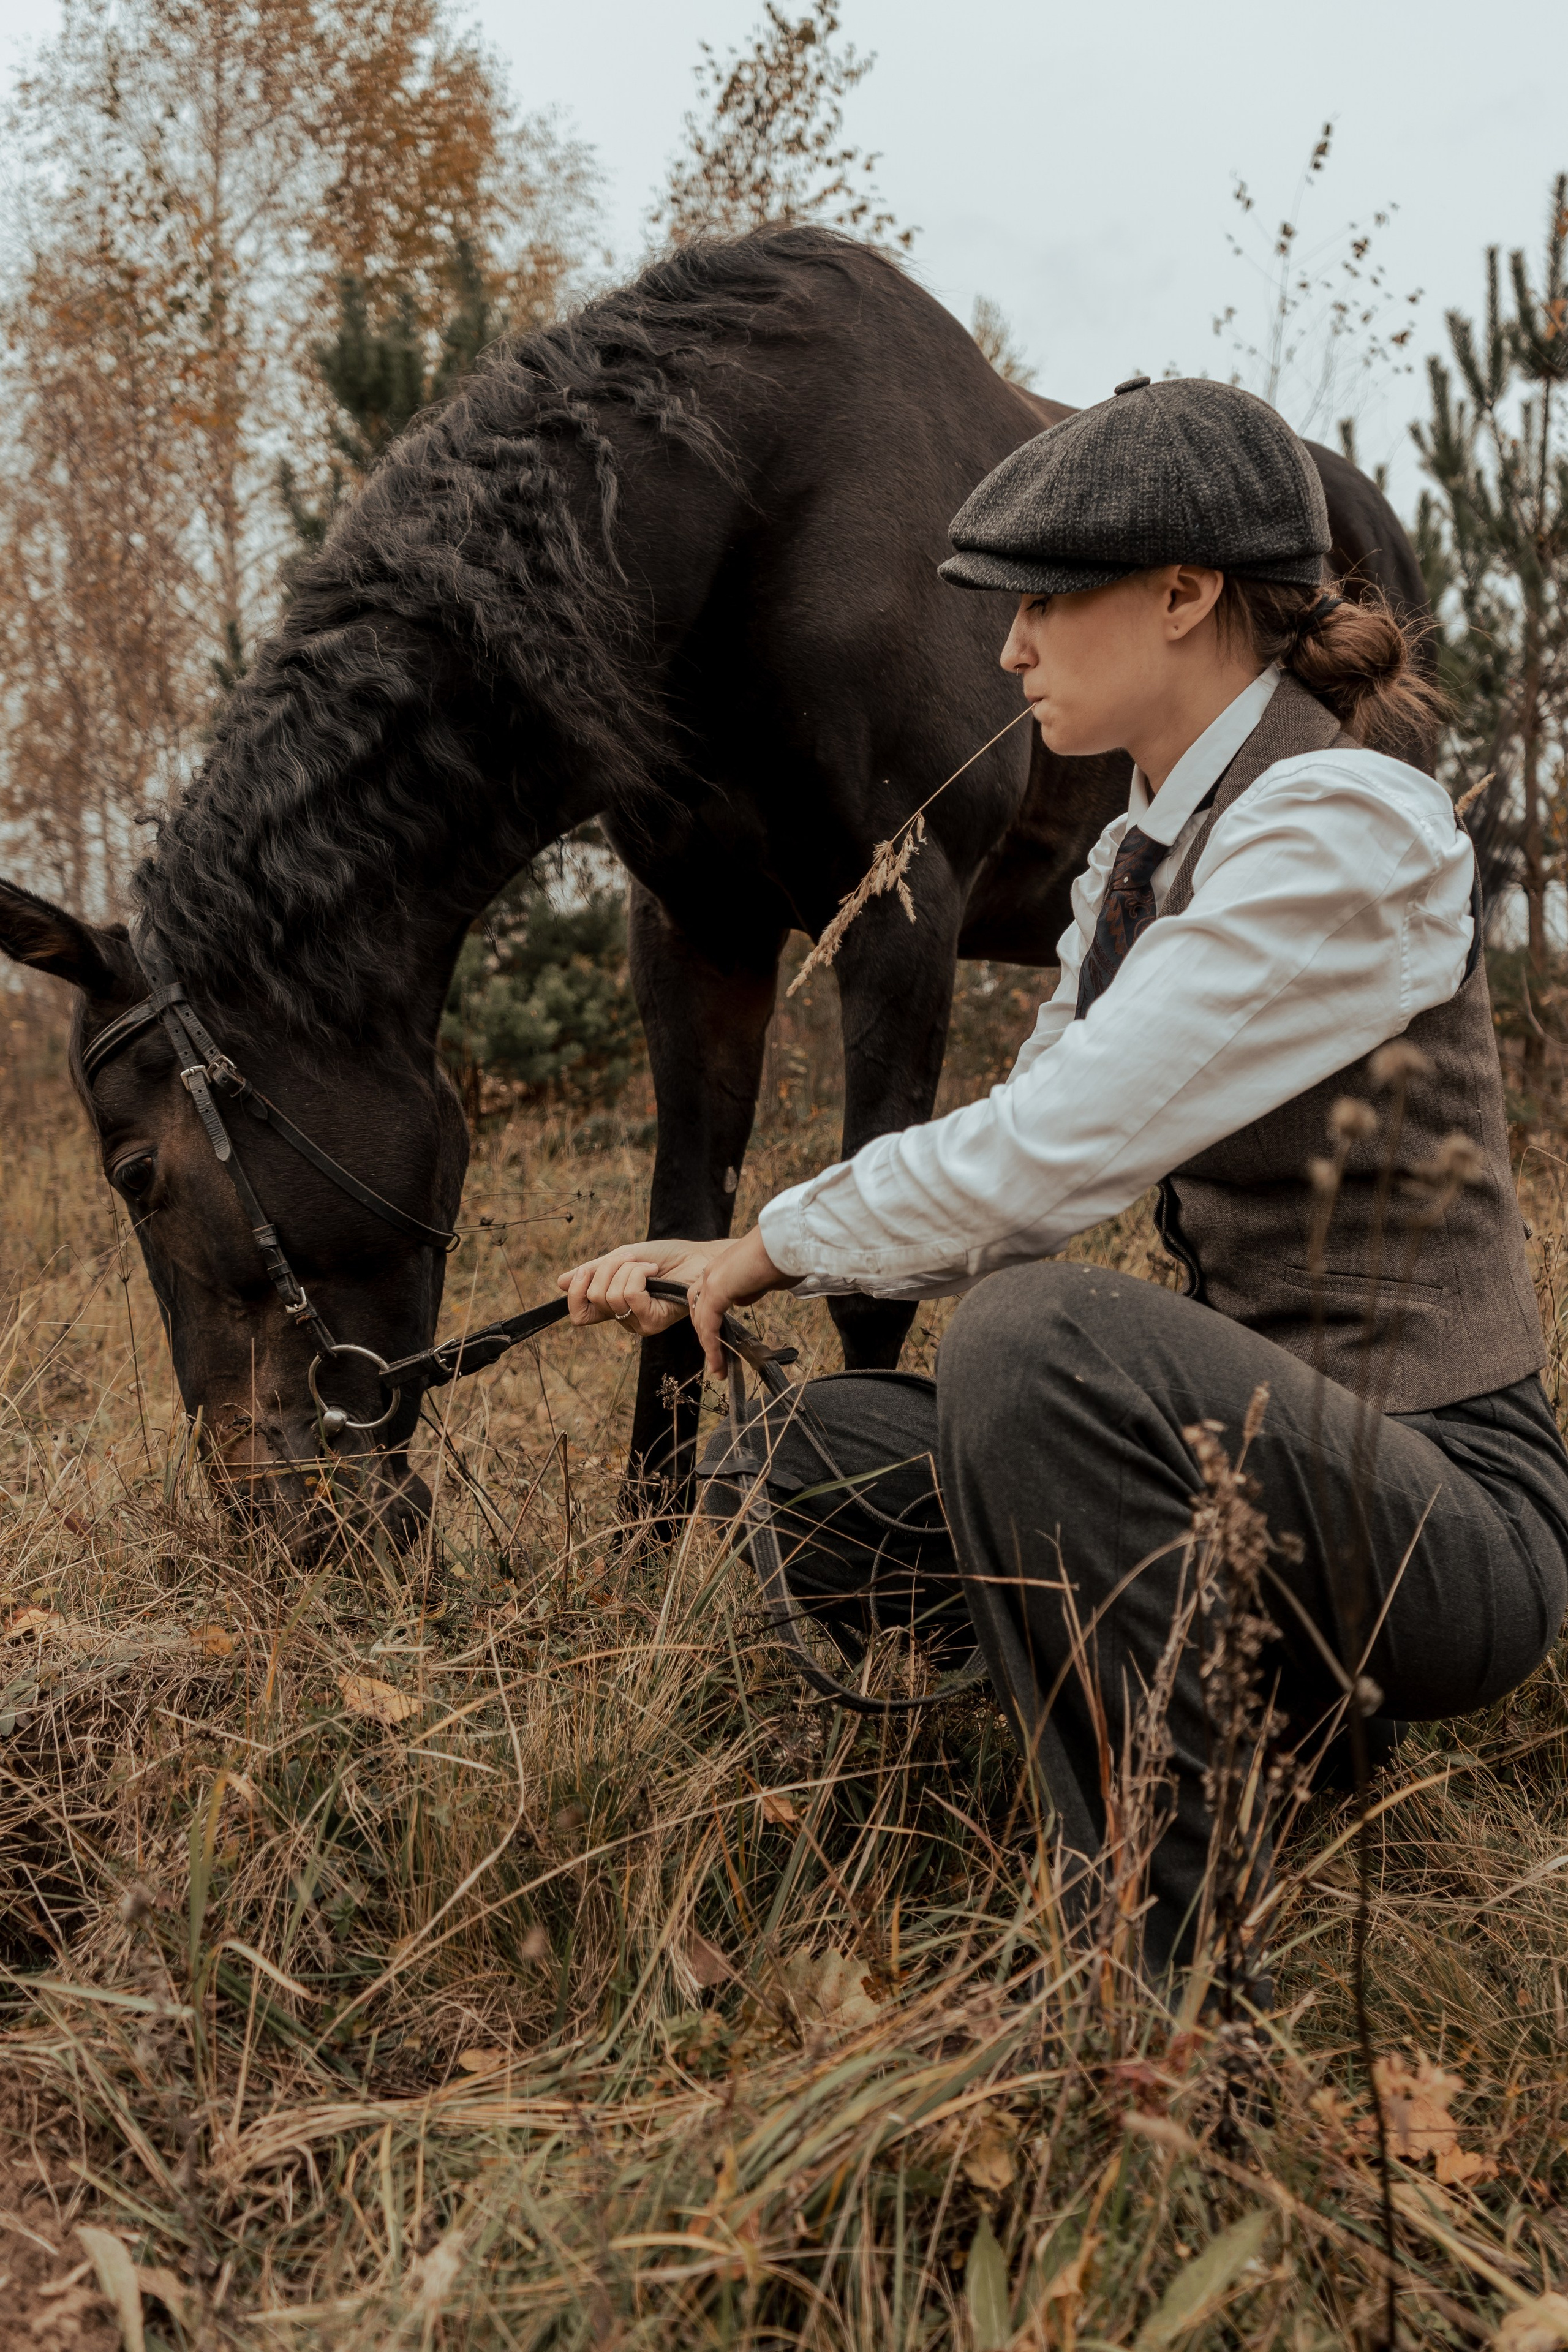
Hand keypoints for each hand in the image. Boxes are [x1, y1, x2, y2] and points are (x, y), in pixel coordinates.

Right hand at [558, 1238, 728, 1337]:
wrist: (698, 1257)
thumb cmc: (666, 1257)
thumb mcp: (622, 1258)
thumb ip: (594, 1271)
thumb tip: (559, 1282)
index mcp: (612, 1305)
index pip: (579, 1315)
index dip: (574, 1295)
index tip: (584, 1272)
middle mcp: (622, 1318)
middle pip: (593, 1298)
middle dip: (608, 1269)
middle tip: (630, 1259)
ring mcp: (637, 1323)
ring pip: (611, 1296)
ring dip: (628, 1269)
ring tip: (647, 1266)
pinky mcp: (652, 1322)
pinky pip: (630, 1295)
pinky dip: (639, 1274)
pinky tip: (654, 1272)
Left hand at [687, 1227, 786, 1375]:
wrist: (786, 1242)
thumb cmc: (784, 1257)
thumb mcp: (765, 1278)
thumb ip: (750, 1289)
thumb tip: (742, 1300)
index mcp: (723, 1267)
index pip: (706, 1297)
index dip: (709, 1319)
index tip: (719, 1340)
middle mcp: (712, 1272)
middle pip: (698, 1309)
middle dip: (705, 1335)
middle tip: (716, 1359)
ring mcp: (712, 1279)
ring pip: (701, 1319)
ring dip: (709, 1346)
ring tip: (718, 1368)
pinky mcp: (717, 1290)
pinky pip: (708, 1325)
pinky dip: (711, 1346)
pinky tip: (718, 1362)